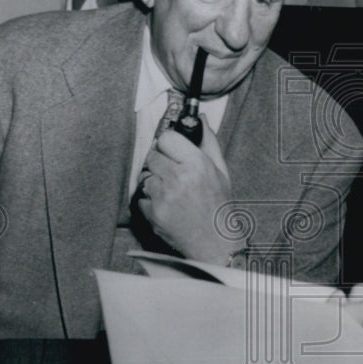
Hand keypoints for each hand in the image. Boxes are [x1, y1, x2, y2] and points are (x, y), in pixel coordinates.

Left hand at [137, 121, 243, 263]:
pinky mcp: (153, 214)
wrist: (215, 243)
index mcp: (197, 164)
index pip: (166, 138)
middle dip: (161, 163)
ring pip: (145, 177)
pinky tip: (167, 207)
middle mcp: (179, 178)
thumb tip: (201, 120)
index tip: (173, 150)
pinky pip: (141, 198)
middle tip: (173, 173)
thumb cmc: (219, 206)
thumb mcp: (221, 171)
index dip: (168, 144)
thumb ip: (209, 143)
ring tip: (172, 193)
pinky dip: (150, 202)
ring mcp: (164, 197)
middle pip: (152, 156)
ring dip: (155, 182)